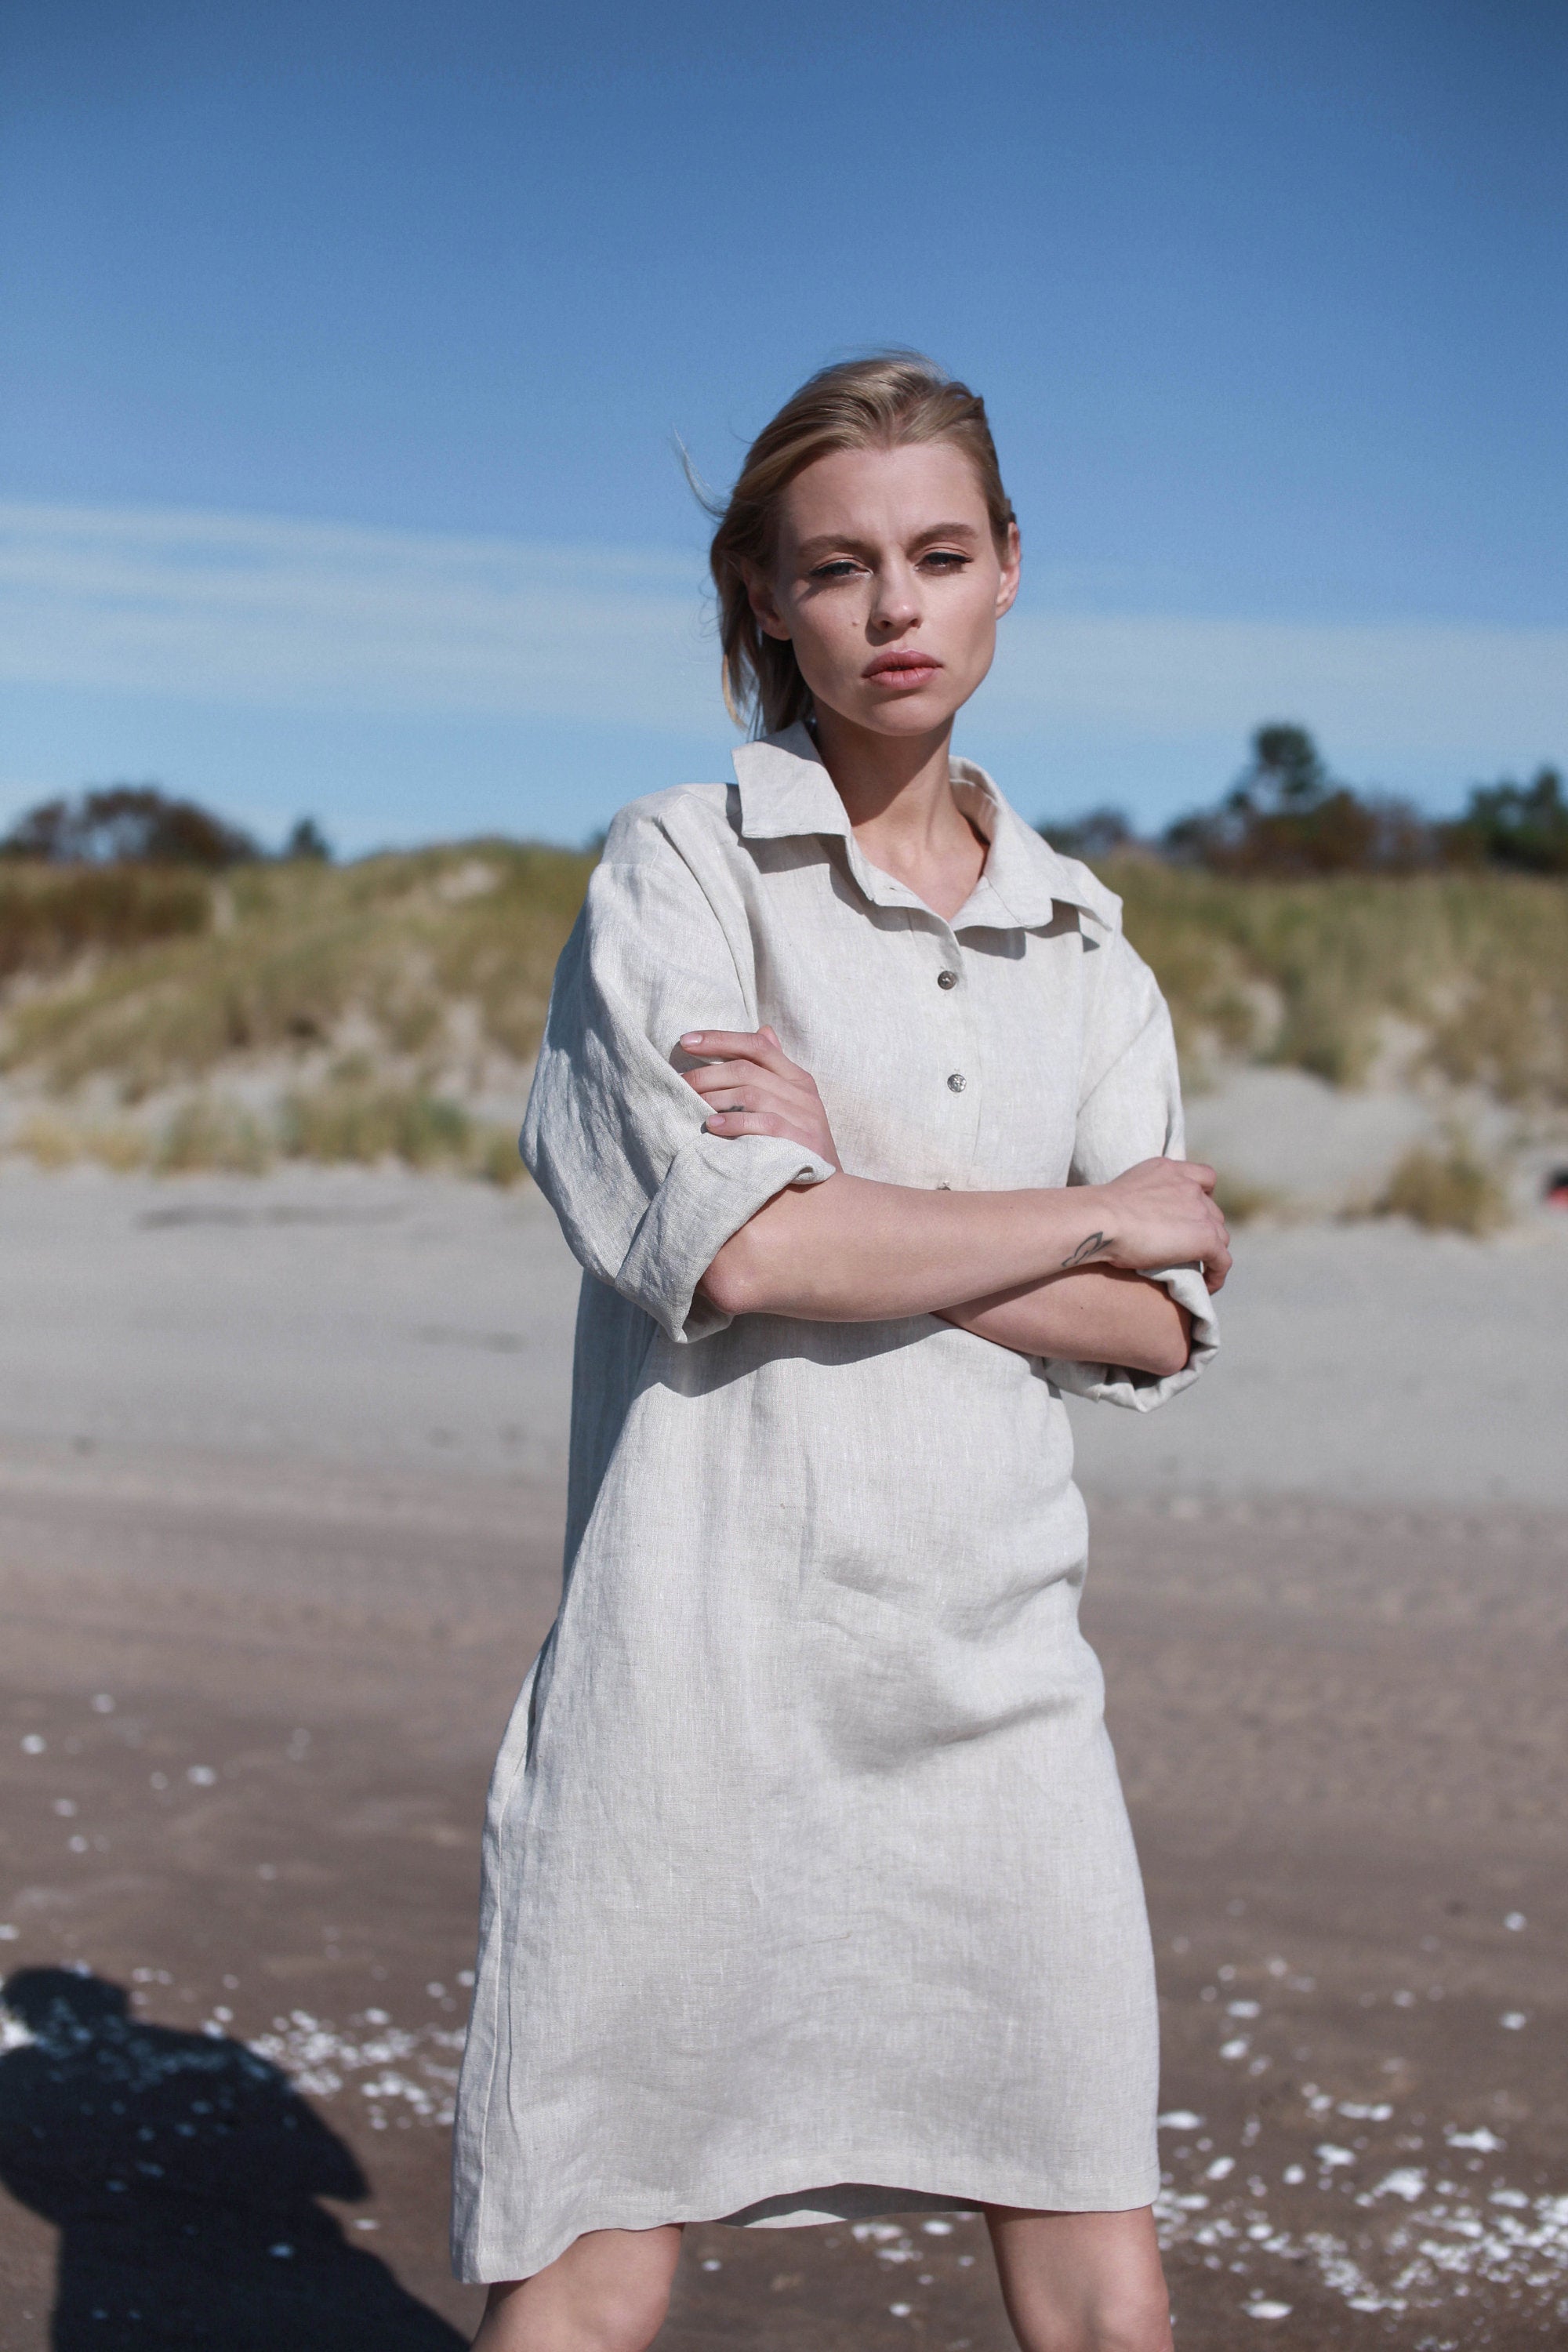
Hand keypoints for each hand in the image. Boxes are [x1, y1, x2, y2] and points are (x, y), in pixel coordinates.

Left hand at [678, 1026, 840, 1168]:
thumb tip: (764, 1030)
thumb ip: (775, 1070)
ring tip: (691, 1103)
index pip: (757, 1045)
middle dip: (707, 1073)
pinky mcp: (802, 1141)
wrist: (828, 1188)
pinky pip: (764, 1124)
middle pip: (747, 1069)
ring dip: (715, 1097)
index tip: (686, 1041)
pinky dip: (735, 1123)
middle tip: (679, 1082)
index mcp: (798, 1078)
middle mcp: (802, 1092)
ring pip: (751, 1094)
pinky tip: (712, 1126)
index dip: (720, 1039)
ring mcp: (804, 1117)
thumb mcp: (792, 1102)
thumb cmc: (799, 1143)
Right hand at [1077, 1158, 1230, 1293]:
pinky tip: (1208, 1286)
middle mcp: (1189, 1186)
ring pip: (1220, 1236)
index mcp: (1170, 1170)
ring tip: (1198, 1270)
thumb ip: (1141, 1199)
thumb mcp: (1124, 1193)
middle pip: (1212, 1211)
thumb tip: (1136, 1220)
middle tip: (1188, 1250)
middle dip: (1204, 1229)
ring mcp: (1200, 1211)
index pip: (1204, 1177)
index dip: (1205, 1197)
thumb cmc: (1099, 1213)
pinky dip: (1218, 1274)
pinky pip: (1222, 1260)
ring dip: (1211, 1252)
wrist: (1102, 1220)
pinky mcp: (1205, 1238)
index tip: (1194, 1213)